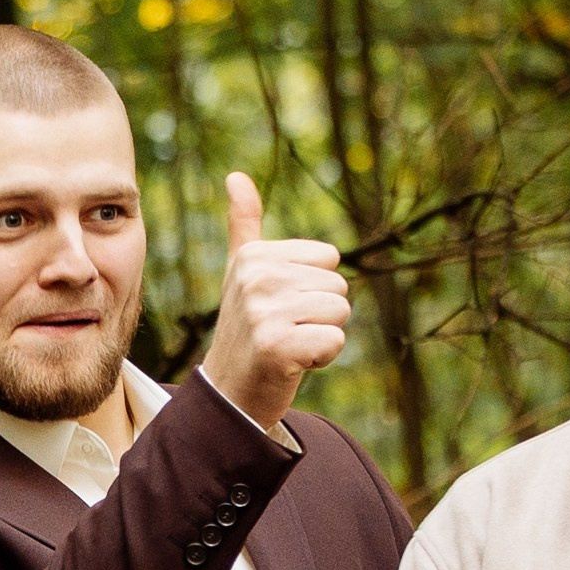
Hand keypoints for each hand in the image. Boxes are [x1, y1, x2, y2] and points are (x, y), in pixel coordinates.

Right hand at [199, 173, 350, 431]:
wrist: (229, 393)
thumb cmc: (246, 329)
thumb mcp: (241, 272)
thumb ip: (244, 225)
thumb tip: (236, 176)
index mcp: (254, 255)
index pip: (330, 259)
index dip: (314, 287)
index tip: (281, 307)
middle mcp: (256, 278)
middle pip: (339, 286)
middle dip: (320, 314)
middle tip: (285, 331)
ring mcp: (264, 311)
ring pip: (340, 312)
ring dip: (322, 336)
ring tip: (288, 345)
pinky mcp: (277, 345)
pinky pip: (336, 341)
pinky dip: (321, 359)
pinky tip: (292, 364)